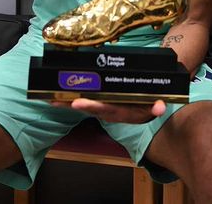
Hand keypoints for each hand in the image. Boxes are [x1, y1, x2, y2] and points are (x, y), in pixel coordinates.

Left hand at [51, 98, 166, 123]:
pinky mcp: (99, 107)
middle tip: (57, 100)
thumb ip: (157, 107)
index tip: (78, 102)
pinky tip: (55, 98)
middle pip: (90, 108)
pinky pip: (83, 104)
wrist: (147, 112)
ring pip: (84, 106)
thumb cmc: (148, 105)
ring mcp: (103, 110)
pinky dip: (69, 102)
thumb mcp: (155, 107)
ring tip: (50, 98)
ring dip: (67, 104)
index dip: (92, 105)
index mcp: (123, 112)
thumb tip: (161, 107)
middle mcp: (110, 113)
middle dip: (73, 104)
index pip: (106, 109)